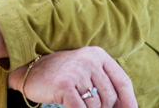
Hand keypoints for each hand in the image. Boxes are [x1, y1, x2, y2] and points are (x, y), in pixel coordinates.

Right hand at [8, 46, 136, 107]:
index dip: (129, 101)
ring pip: (96, 105)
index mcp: (98, 55)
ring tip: (77, 104)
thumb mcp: (85, 71)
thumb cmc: (60, 74)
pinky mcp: (65, 84)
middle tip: (90, 107)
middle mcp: (90, 60)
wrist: (29, 69)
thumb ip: (103, 83)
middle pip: (110, 97)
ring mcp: (77, 71)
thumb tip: (125, 106)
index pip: (122, 81)